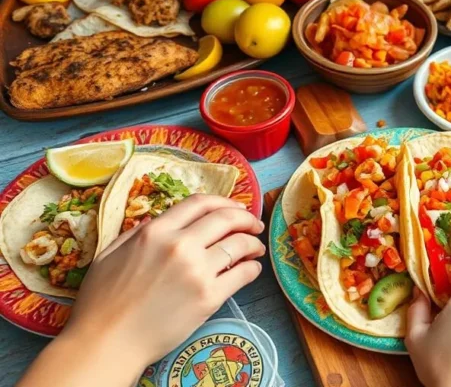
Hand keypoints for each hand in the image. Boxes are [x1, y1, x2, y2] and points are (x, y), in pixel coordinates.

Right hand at [63, 195, 264, 370]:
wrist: (106, 343)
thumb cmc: (101, 303)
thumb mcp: (109, 255)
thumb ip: (136, 234)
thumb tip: (157, 221)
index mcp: (154, 232)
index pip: (199, 203)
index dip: (223, 202)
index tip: (235, 208)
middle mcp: (179, 246)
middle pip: (226, 219)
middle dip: (246, 218)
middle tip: (254, 225)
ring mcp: (196, 271)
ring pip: (239, 245)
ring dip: (253, 243)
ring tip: (256, 248)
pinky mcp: (209, 297)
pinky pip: (243, 274)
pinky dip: (252, 268)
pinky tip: (251, 269)